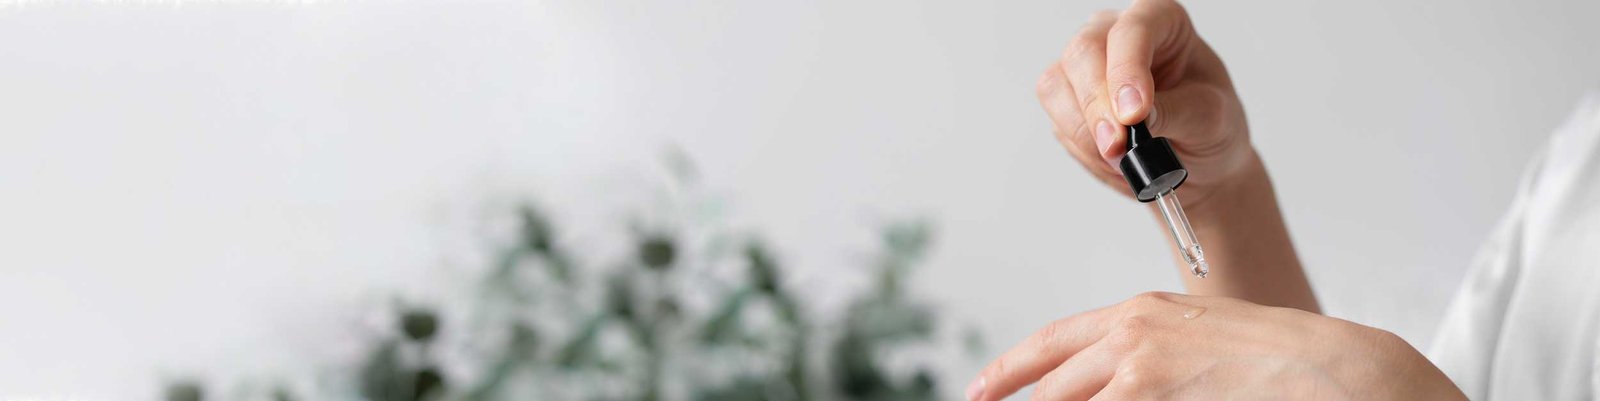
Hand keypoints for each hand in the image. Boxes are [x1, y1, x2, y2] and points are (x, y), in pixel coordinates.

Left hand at [966, 292, 1464, 400]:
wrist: (1326, 366)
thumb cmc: (1273, 356)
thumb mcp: (1196, 336)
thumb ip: (1144, 353)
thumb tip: (1110, 382)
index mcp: (1135, 313)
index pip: (1051, 342)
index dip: (1009, 369)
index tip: (981, 391)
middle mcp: (1127, 333)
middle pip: (1050, 384)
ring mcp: (1136, 368)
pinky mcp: (1148, 395)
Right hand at [1038, 0, 1252, 207]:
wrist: (1199, 161)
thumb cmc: (1211, 126)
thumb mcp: (1209, 119)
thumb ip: (1174, 112)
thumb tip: (1132, 120)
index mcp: (1161, 21)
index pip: (1132, 30)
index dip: (1127, 69)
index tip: (1134, 113)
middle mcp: (1115, 35)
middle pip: (1083, 52)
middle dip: (1096, 105)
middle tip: (1117, 146)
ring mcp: (1085, 67)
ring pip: (1056, 86)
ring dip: (1084, 131)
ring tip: (1122, 159)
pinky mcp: (1067, 101)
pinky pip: (1058, 122)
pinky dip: (1083, 149)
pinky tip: (1113, 160)